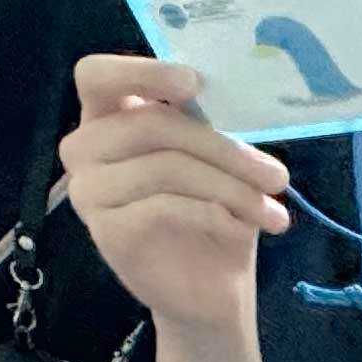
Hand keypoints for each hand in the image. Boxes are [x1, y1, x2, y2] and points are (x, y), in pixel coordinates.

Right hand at [57, 52, 293, 336]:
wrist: (206, 289)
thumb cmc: (211, 210)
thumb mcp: (213, 158)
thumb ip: (202, 120)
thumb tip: (224, 88)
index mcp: (105, 117)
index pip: (96, 75)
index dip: (142, 72)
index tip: (195, 84)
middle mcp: (84, 148)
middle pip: (150, 123)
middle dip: (223, 149)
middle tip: (277, 177)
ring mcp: (88, 190)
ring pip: (165, 167)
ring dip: (232, 189)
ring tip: (272, 213)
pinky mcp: (104, 230)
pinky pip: (164, 207)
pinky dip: (214, 214)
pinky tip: (239, 229)